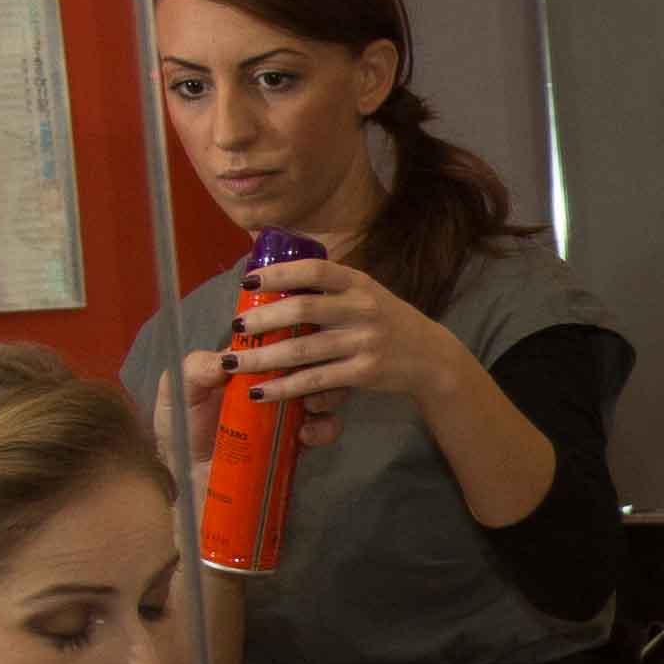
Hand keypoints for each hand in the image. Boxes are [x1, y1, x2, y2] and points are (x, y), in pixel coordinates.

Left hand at [221, 255, 465, 424]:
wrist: (431, 357)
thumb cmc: (387, 322)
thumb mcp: (366, 295)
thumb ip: (329, 289)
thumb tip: (276, 279)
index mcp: (359, 283)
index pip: (316, 270)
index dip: (280, 272)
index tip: (248, 279)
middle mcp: (362, 308)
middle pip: (303, 308)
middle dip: (263, 318)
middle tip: (235, 325)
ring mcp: (364, 342)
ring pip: (304, 350)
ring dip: (263, 358)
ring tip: (233, 363)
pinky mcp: (364, 373)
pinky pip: (316, 381)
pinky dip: (285, 388)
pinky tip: (261, 392)